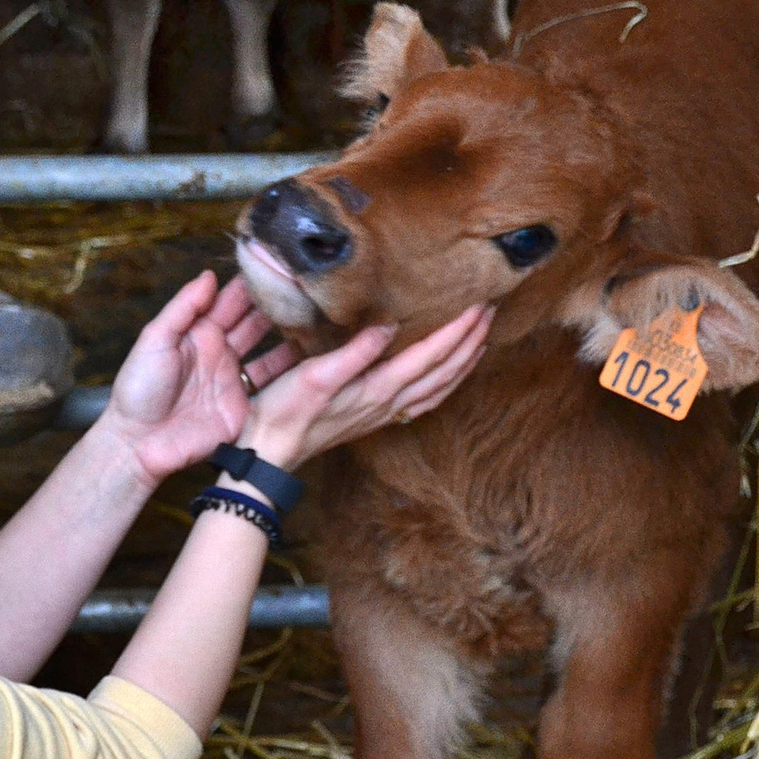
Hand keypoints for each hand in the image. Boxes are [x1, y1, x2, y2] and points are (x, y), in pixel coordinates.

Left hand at [95, 271, 299, 487]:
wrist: (139, 443)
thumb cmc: (138, 389)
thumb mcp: (155, 340)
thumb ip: (183, 308)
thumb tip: (209, 275)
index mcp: (199, 333)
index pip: (230, 302)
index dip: (252, 285)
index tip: (279, 265)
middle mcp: (221, 353)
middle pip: (255, 324)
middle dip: (279, 307)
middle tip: (308, 289)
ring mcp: (235, 381)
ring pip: (270, 353)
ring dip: (291, 339)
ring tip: (320, 321)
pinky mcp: (245, 408)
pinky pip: (273, 389)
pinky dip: (293, 376)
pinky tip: (316, 360)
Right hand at [238, 303, 492, 468]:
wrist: (268, 453)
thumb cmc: (285, 413)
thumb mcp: (316, 376)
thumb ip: (356, 352)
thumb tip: (391, 326)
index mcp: (379, 389)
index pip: (431, 356)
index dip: (458, 330)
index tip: (479, 305)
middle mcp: (389, 404)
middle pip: (445, 373)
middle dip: (471, 342)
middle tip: (490, 313)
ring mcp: (383, 414)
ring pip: (439, 390)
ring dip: (463, 365)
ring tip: (481, 341)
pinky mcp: (373, 419)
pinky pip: (424, 402)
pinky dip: (444, 386)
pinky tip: (444, 379)